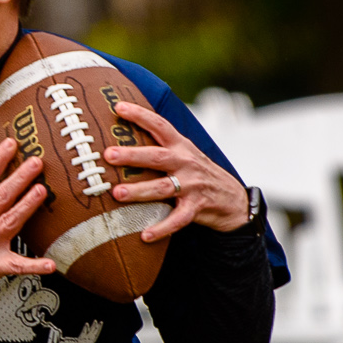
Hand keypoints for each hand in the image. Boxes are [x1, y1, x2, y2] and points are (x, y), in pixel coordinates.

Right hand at [0, 138, 54, 296]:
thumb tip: (3, 178)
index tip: (10, 143)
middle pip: (1, 196)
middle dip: (18, 178)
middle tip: (36, 162)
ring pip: (9, 221)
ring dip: (26, 206)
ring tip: (41, 191)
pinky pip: (17, 265)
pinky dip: (33, 266)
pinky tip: (50, 264)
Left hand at [103, 100, 251, 238]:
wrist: (234, 200)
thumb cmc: (200, 175)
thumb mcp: (186, 155)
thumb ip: (162, 148)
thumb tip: (124, 140)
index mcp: (181, 147)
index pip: (160, 125)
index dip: (140, 115)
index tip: (118, 107)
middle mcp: (186, 163)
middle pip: (157, 157)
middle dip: (132, 155)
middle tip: (108, 155)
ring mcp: (192, 185)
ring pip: (163, 188)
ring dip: (139, 191)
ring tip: (117, 193)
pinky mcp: (197, 207)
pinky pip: (177, 219)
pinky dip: (161, 228)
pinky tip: (144, 235)